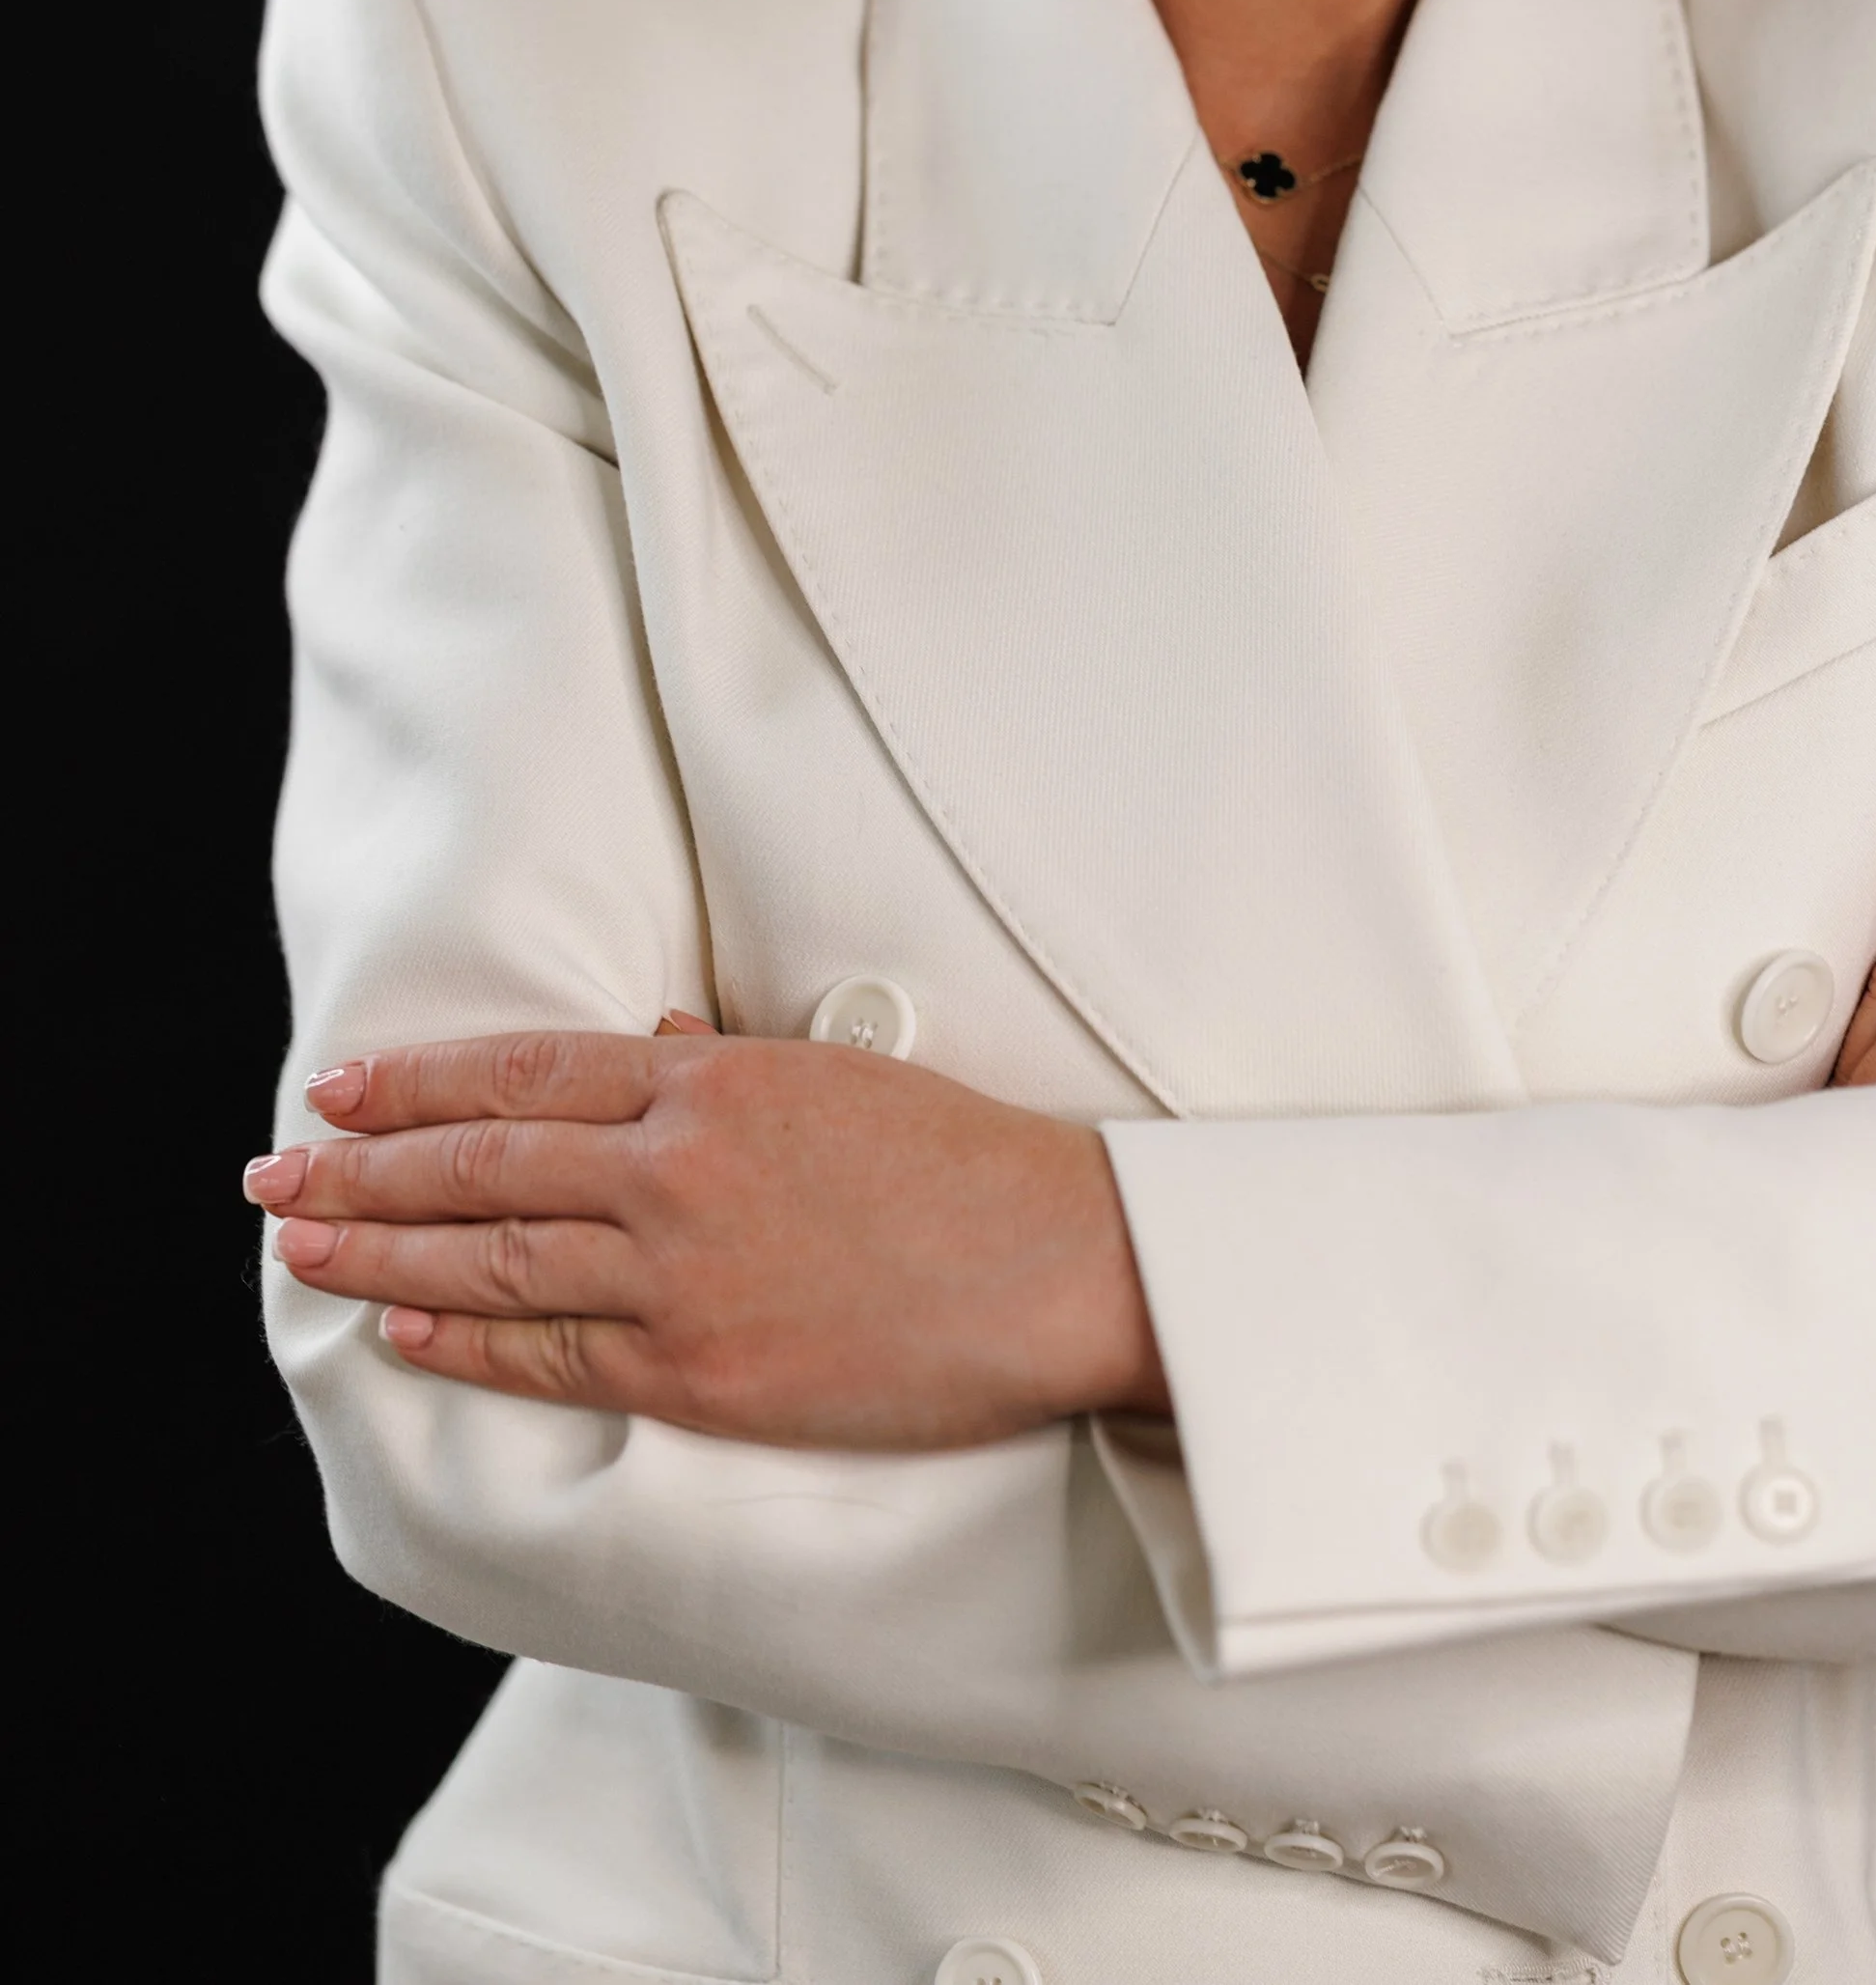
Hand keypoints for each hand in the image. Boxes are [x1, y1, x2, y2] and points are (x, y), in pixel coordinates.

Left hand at [243, 1024, 1169, 1446]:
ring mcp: (684, 1277)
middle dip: (362, 1167)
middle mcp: (679, 1169)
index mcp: (713, 1081)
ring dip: (380, 1252)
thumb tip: (638, 1044)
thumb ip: (725, 1064)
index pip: (524, 1075)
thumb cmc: (967, 1164)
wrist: (1059, 1267)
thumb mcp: (840, 1075)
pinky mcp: (703, 1373)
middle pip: (480, 1167)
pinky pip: (554, 1357)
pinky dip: (465, 1341)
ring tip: (302, 1244)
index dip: (419, 1084)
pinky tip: (402, 1328)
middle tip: (274, 1170)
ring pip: (492, 1262)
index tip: (340, 1088)